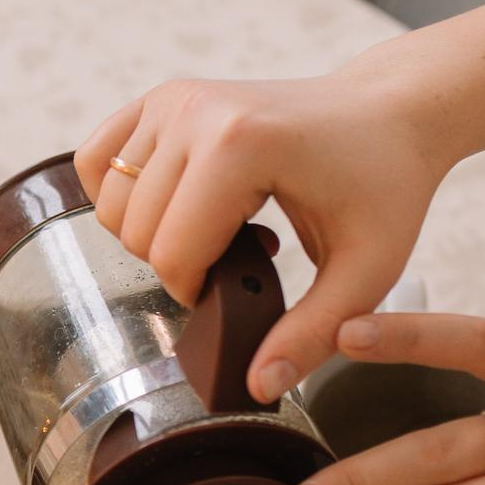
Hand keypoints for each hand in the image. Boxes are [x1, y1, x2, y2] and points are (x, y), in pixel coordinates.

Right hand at [73, 60, 448, 400]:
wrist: (388, 111)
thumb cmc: (382, 186)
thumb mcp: (366, 270)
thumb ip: (312, 334)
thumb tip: (258, 388)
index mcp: (242, 144)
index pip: (174, 253)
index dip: (200, 293)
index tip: (247, 285)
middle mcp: (195, 112)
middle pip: (135, 233)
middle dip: (178, 264)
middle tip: (238, 255)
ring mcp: (173, 99)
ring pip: (110, 204)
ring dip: (151, 234)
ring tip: (217, 226)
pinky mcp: (160, 96)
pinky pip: (96, 160)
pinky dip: (117, 194)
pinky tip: (171, 203)